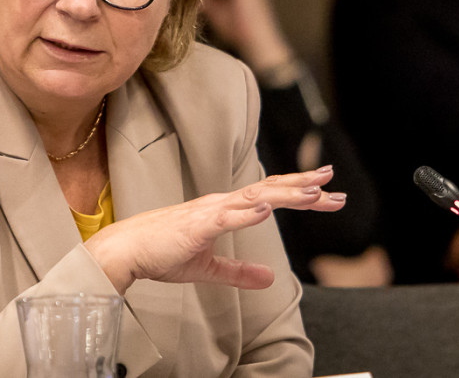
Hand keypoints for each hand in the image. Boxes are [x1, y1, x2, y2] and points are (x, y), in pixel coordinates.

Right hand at [84, 167, 345, 294]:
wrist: (126, 251)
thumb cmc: (161, 253)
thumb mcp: (208, 268)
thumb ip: (239, 271)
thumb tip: (271, 278)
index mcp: (223, 210)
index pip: (268, 197)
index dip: (298, 194)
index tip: (328, 194)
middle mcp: (220, 203)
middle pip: (269, 189)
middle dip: (303, 185)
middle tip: (332, 179)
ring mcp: (208, 211)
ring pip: (254, 198)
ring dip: (285, 194)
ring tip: (314, 192)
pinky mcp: (195, 225)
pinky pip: (225, 216)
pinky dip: (247, 211)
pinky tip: (267, 208)